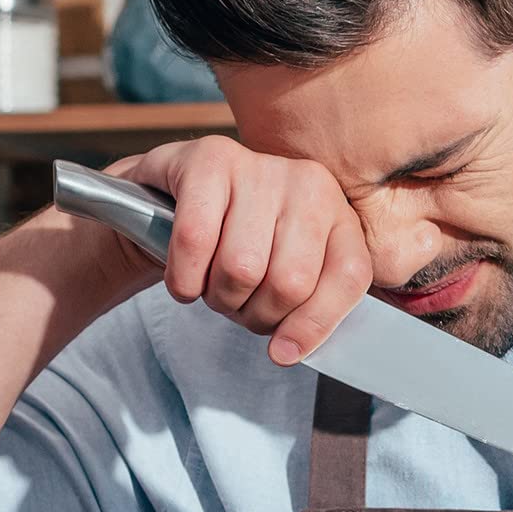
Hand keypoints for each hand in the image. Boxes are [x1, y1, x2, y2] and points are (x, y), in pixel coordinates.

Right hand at [109, 138, 372, 365]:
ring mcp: (259, 167)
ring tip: (211, 286)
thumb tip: (287, 352)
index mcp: (339, 215)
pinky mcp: (208, 159)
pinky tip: (183, 279)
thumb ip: (306, 311)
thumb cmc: (234, 248)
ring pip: (241, 268)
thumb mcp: (282, 277)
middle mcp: (308, 184)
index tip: (283, 352)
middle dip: (255, 314)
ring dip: (217, 297)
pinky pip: (196, 241)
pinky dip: (183, 278)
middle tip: (238, 305)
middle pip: (290, 283)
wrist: (164, 204)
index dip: (314, 324)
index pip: (348, 276)